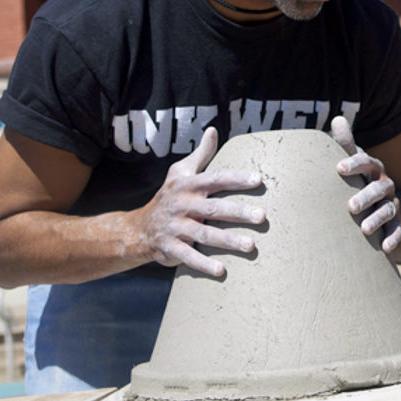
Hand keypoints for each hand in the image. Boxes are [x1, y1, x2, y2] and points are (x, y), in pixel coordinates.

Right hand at [135, 127, 265, 276]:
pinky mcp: (170, 248)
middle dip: (238, 212)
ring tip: (251, 245)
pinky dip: (203, 264)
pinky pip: (188, 257)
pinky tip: (222, 270)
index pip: (215, 179)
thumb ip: (201, 154)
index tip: (258, 179)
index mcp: (188, 185)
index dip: (236, 178)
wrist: (138, 229)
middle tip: (262, 216)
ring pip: (204, 234)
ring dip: (228, 240)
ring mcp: (176, 228)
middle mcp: (182, 205)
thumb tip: (213, 130)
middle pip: (214, 208)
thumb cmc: (169, 196)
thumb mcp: (180, 172)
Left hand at [331, 116, 400, 252]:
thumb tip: (338, 118)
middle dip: (365, 197)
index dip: (354, 164)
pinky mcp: (396, 223)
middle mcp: (385, 185)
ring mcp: (392, 204)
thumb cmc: (365, 179)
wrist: (392, 201)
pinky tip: (384, 248)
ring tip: (364, 229)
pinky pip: (397, 230)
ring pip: (387, 210)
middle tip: (349, 206)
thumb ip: (346, 144)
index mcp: (374, 169)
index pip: (367, 162)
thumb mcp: (357, 162)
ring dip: (377, 219)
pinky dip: (393, 238)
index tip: (338, 168)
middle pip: (378, 189)